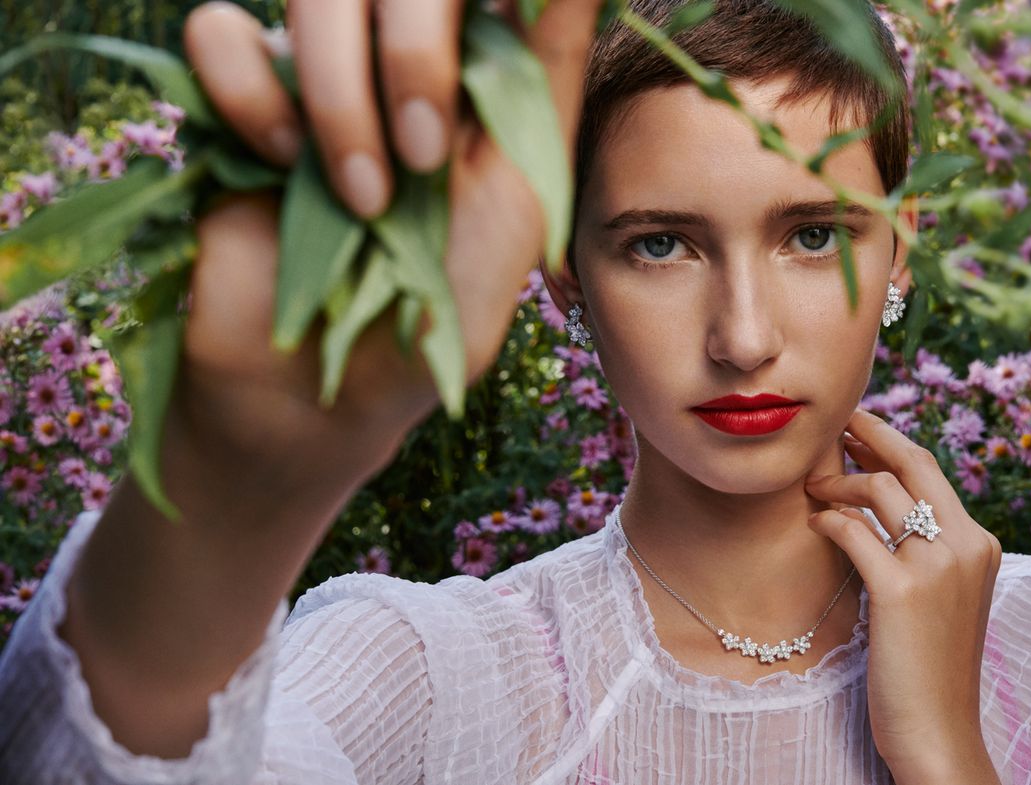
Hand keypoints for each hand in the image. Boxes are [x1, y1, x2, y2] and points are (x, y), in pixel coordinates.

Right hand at [172, 0, 601, 488]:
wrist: (322, 392)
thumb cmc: (440, 312)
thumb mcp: (520, 200)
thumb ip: (549, 82)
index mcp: (478, 73)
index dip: (474, 7)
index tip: (466, 102)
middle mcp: (396, 55)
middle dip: (416, 53)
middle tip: (427, 157)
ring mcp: (316, 71)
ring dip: (341, 99)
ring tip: (363, 201)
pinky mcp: (236, 97)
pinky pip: (220, 32)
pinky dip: (250, 97)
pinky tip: (277, 165)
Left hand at [804, 408, 1002, 783]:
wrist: (938, 730)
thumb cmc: (930, 666)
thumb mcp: (942, 598)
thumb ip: (927, 552)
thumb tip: (881, 507)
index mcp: (980, 544)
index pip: (931, 472)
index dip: (890, 443)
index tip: (858, 430)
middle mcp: (967, 546)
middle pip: (911, 462)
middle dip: (868, 434)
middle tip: (832, 426)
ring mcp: (937, 566)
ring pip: (879, 489)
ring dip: (838, 481)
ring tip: (813, 489)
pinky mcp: (902, 591)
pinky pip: (854, 530)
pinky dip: (829, 520)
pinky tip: (813, 524)